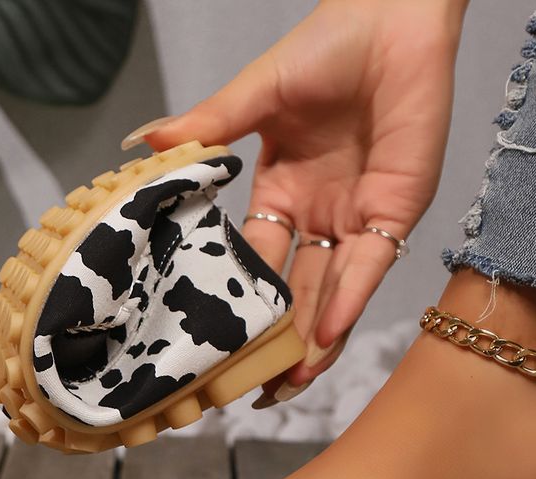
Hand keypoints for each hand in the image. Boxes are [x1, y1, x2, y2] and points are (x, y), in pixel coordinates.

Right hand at [135, 0, 466, 401]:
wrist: (393, 19)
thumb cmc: (327, 48)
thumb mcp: (256, 96)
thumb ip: (206, 127)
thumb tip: (140, 145)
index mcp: (282, 194)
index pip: (255, 259)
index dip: (237, 298)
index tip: (214, 339)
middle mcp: (318, 216)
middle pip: (295, 289)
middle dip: (279, 337)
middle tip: (256, 385)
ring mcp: (357, 218)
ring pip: (332, 291)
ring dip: (314, 337)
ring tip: (290, 381)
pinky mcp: (395, 213)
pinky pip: (367, 266)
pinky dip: (346, 300)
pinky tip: (322, 336)